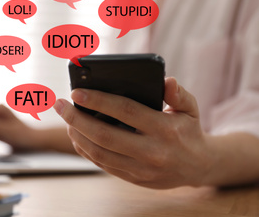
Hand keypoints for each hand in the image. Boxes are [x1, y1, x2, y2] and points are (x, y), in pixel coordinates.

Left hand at [54, 77, 211, 188]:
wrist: (197, 167)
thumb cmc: (189, 130)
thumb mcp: (191, 109)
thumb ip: (178, 94)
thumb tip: (166, 81)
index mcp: (165, 129)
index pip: (126, 111)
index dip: (99, 101)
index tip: (77, 92)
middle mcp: (151, 151)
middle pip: (105, 136)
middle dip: (77, 119)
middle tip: (60, 105)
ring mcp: (141, 168)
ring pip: (99, 153)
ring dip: (77, 135)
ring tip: (66, 119)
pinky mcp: (133, 178)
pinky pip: (103, 164)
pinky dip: (86, 150)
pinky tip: (77, 136)